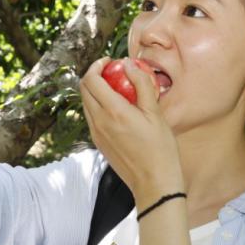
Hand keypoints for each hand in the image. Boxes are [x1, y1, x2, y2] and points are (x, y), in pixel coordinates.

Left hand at [80, 57, 184, 205]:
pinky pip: (92, 117)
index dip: (97, 65)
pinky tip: (117, 108)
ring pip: (86, 104)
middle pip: (84, 90)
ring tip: (116, 88)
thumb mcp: (156, 113)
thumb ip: (142, 85)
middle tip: (112, 71)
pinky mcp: (99, 143)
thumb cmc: (160, 149)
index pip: (91, 80)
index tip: (110, 61)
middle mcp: (99, 122)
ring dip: (95, 91)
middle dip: (94, 75)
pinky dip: (98, 105)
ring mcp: (96, 134)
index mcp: (113, 111)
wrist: (154, 183)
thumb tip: (130, 65)